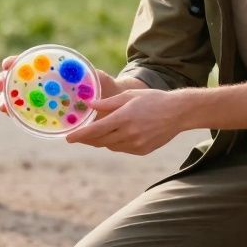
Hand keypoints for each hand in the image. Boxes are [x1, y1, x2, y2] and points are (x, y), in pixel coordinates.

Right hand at [0, 57, 125, 113]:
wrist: (111, 108)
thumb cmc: (104, 88)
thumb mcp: (99, 79)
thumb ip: (93, 77)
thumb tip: (89, 76)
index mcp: (52, 70)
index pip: (28, 63)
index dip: (15, 62)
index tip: (8, 64)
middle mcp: (43, 85)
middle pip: (16, 81)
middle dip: (3, 81)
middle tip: (0, 85)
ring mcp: (42, 101)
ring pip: (17, 99)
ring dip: (6, 100)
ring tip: (3, 105)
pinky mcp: (44, 117)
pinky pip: (27, 115)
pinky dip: (17, 114)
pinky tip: (11, 115)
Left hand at [65, 88, 188, 154]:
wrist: (178, 112)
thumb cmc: (153, 99)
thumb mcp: (129, 95)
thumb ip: (108, 103)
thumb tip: (89, 105)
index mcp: (123, 118)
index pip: (96, 130)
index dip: (80, 135)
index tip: (68, 138)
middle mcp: (129, 133)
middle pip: (100, 141)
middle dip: (87, 139)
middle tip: (78, 136)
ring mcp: (136, 144)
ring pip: (110, 146)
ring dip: (101, 140)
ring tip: (96, 133)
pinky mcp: (142, 150)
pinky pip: (122, 148)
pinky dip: (115, 143)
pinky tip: (116, 135)